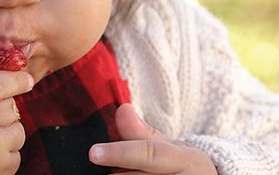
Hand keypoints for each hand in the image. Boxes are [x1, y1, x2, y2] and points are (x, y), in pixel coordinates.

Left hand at [88, 103, 216, 174]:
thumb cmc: (182, 167)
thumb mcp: (169, 147)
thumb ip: (142, 133)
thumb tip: (122, 110)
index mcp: (184, 160)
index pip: (149, 154)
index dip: (120, 153)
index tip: (94, 153)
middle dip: (116, 173)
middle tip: (100, 165)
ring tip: (116, 172)